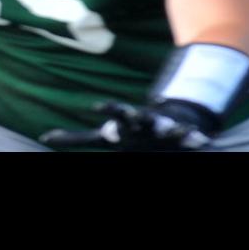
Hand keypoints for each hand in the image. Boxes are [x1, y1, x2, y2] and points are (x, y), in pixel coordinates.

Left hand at [39, 100, 218, 151]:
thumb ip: (75, 138)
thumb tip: (44, 137)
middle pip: (142, 118)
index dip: (109, 108)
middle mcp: (147, 122)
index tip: (98, 106)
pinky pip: (193, 140)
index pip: (116, 112)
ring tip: (178, 132)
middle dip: (140, 117)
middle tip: (136, 115)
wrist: (165, 126)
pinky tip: (204, 143)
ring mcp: (167, 128)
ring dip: (172, 129)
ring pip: (169, 127)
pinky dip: (197, 141)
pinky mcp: (183, 138)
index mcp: (128, 121)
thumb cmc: (130, 134)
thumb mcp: (104, 138)